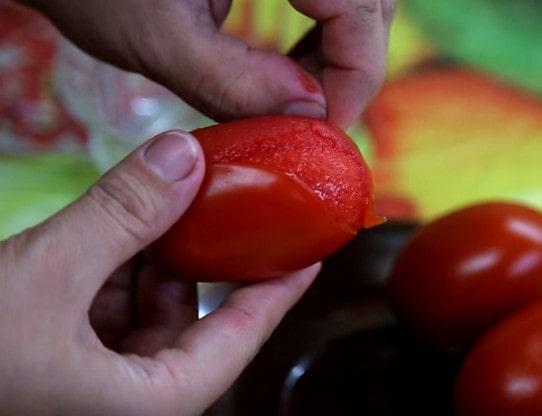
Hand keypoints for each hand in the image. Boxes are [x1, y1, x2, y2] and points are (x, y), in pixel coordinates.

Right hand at [0, 131, 319, 414]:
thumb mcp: (45, 277)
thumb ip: (120, 216)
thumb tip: (185, 156)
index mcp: (150, 406)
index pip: (241, 338)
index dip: (280, 290)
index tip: (309, 251)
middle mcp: (128, 403)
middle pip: (192, 320)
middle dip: (203, 258)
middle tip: (224, 203)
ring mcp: (90, 386)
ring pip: (145, 312)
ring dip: (151, 257)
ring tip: (165, 203)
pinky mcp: (56, 365)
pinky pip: (102, 312)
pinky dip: (109, 269)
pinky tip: (111, 229)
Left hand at [22, 0, 394, 128]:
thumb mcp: (159, 38)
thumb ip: (234, 82)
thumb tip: (310, 116)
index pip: (359, 4)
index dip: (356, 71)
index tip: (326, 128)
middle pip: (372, 0)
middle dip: (355, 64)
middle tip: (317, 118)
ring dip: (343, 51)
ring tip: (301, 97)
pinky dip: (326, 33)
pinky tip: (293, 67)